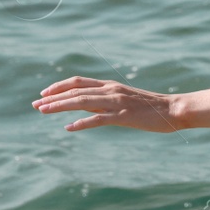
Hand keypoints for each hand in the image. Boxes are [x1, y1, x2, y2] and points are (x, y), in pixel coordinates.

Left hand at [33, 76, 184, 132]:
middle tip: (35, 105)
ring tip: (43, 111)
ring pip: (82, 102)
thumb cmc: (152, 107)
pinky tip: (69, 128)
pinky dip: (82, 123)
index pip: (78, 82)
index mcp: (110, 85)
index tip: (43, 94)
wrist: (174, 110)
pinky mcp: (124, 116)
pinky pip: (99, 119)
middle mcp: (111, 90)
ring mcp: (117, 103)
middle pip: (75, 91)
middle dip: (52, 97)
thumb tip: (84, 108)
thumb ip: (105, 102)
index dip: (58, 87)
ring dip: (60, 106)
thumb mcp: (125, 101)